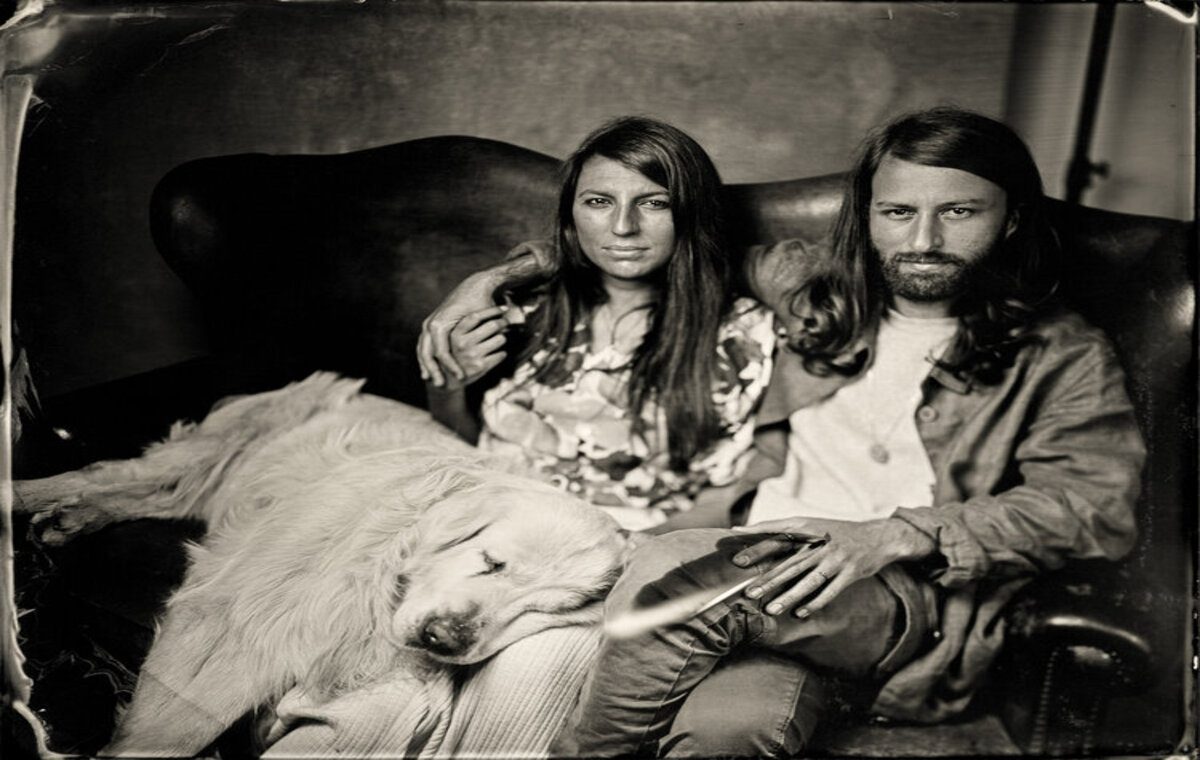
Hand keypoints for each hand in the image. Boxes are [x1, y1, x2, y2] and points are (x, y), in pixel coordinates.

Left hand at [419, 270, 504, 385]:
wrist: (480, 288)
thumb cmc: (476, 306)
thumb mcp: (465, 325)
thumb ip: (460, 336)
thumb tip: (464, 351)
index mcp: (433, 327)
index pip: (425, 351)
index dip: (428, 365)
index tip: (433, 379)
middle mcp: (429, 326)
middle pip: (424, 354)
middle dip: (430, 371)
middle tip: (437, 386)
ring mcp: (433, 324)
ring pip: (430, 354)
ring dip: (438, 371)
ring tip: (445, 383)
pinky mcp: (441, 324)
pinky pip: (442, 349)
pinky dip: (449, 363)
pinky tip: (457, 373)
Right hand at [436, 306, 512, 390]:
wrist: (449, 380)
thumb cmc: (454, 353)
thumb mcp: (454, 339)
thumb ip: (464, 326)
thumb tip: (488, 308)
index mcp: (454, 334)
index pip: (476, 316)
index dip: (492, 310)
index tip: (502, 308)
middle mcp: (462, 344)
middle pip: (492, 325)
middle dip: (502, 322)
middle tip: (506, 321)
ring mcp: (472, 355)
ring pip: (500, 338)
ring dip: (502, 338)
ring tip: (499, 339)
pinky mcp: (481, 367)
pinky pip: (501, 354)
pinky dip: (502, 353)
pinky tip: (498, 353)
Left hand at [731, 516, 932, 618]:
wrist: (880, 537)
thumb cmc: (838, 533)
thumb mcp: (814, 526)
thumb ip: (789, 532)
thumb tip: (755, 532)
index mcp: (809, 529)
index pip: (777, 537)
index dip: (757, 548)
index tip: (737, 560)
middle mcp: (821, 543)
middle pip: (790, 563)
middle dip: (769, 580)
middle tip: (749, 593)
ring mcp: (837, 558)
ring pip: (808, 580)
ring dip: (789, 596)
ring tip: (771, 609)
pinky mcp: (851, 572)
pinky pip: (830, 590)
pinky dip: (815, 602)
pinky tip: (800, 613)